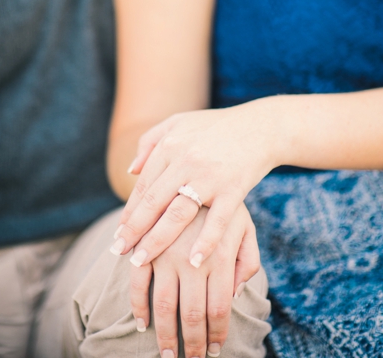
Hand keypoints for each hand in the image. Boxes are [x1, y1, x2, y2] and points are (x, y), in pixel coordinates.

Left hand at [114, 106, 270, 268]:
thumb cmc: (219, 126)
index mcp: (171, 146)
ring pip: (177, 214)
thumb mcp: (181, 122)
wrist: (263, 126)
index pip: (144, 186)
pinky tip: (193, 261)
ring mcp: (211, 176)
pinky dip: (205, 242)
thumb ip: (152, 140)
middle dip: (133, 231)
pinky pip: (217, 220)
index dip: (129, 213)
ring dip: (156, 241)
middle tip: (119, 252)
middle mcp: (187, 160)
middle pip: (153, 203)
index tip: (120, 234)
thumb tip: (131, 170)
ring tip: (140, 261)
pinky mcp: (234, 188)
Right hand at [129, 203, 262, 357]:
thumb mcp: (247, 229)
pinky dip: (138, 306)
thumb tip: (234, 293)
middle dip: (192, 343)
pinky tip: (142, 323)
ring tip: (166, 354)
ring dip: (164, 334)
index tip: (215, 351)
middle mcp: (193, 257)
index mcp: (221, 255)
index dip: (217, 333)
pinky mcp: (147, 246)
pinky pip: (138, 283)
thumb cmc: (228, 204)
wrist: (204, 165)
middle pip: (192, 312)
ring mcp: (167, 253)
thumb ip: (247, 261)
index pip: (219, 306)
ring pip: (164, 304)